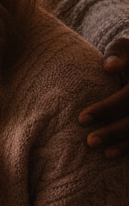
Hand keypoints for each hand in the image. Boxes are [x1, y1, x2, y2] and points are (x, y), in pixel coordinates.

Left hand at [79, 35, 128, 156]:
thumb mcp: (126, 48)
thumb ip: (117, 53)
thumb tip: (109, 68)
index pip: (127, 96)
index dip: (106, 108)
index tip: (81, 119)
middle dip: (114, 131)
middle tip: (90, 142)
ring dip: (126, 145)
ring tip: (105, 154)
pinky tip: (118, 156)